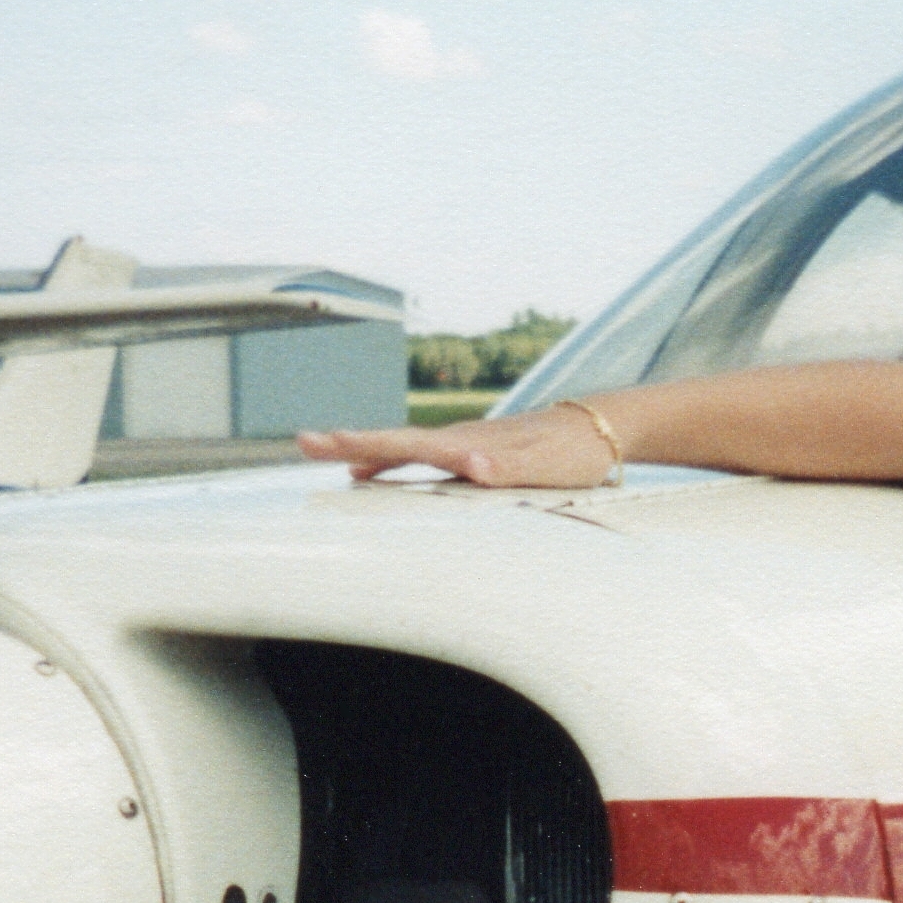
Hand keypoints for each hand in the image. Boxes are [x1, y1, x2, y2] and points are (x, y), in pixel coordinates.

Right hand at [297, 405, 618, 488]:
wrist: (599, 428)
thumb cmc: (578, 452)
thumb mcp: (550, 464)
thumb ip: (510, 466)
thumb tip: (470, 466)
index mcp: (470, 444)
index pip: (409, 444)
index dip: (368, 445)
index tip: (331, 442)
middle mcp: (459, 440)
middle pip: (394, 440)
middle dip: (348, 442)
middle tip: (303, 441)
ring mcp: (462, 445)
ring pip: (400, 448)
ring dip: (360, 452)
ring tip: (319, 454)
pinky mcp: (469, 454)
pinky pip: (417, 459)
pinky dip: (387, 463)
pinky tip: (369, 474)